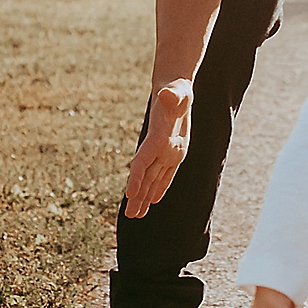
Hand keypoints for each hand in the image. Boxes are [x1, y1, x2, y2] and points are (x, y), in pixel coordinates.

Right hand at [125, 71, 191, 211]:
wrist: (175, 90)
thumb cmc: (177, 90)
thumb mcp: (178, 92)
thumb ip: (172, 96)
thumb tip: (166, 95)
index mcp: (157, 138)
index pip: (142, 162)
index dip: (135, 178)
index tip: (129, 195)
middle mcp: (158, 148)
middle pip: (144, 176)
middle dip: (136, 196)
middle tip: (128, 216)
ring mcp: (165, 152)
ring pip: (153, 179)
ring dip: (145, 197)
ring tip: (136, 215)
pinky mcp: (175, 152)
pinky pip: (165, 174)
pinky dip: (159, 187)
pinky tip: (152, 201)